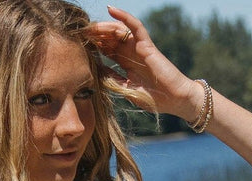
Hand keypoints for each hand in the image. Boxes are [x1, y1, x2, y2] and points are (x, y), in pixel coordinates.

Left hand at [86, 5, 201, 119]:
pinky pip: (135, 25)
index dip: (92, 46)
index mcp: (125, 64)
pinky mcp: (147, 44)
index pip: (105, 50)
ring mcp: (138, 47)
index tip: (78, 45)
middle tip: (79, 34)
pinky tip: (111, 9)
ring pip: (118, 30)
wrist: (174, 99)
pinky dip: (123, 16)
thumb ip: (112, 80)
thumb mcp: (126, 89)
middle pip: (108, 38)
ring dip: (103, 27)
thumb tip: (96, 71)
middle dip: (94, 35)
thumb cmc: (153, 98)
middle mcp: (130, 52)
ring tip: (91, 27)